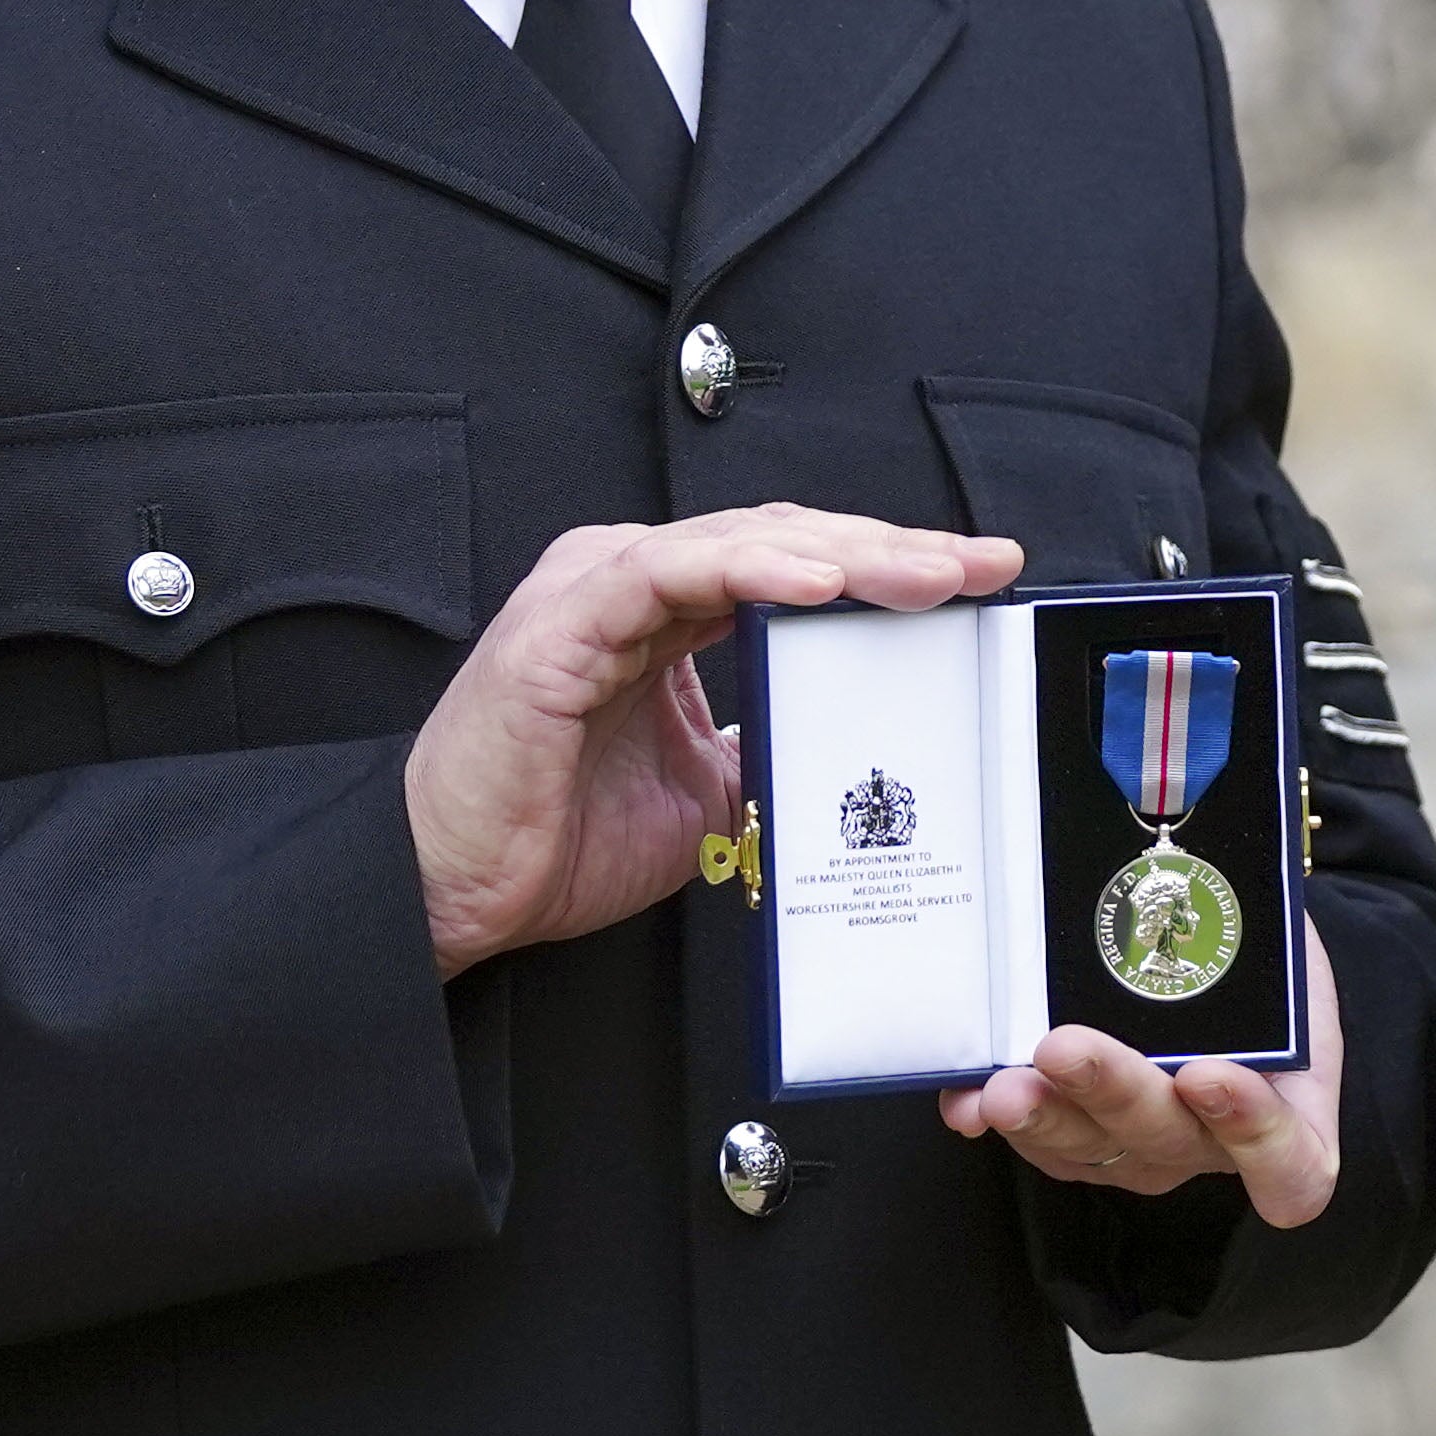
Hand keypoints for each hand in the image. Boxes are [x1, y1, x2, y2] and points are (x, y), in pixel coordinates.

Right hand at [405, 508, 1022, 974]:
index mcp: (664, 608)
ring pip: (743, 542)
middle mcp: (631, 578)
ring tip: (929, 572)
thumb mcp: (705, 797)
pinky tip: (820, 582)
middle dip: (892, 550)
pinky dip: (750, 569)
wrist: (452, 894)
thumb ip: (770, 748)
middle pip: (784, 540)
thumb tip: (858, 750)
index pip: (796, 566)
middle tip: (983, 564)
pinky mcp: (562, 621)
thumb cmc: (554, 841)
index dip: (889, 568)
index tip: (979, 581)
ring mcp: (593, 589)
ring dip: (845, 554)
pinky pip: (669, 573)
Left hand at [945, 907, 1348, 1226]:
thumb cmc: (1265, 962)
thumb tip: (1182, 873)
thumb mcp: (1281, 942)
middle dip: (1111, 1091)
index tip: (1209, 1074)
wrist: (1237, 969)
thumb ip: (1249, 932)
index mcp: (1287, 1115)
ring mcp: (1144, 1149)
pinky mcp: (1083, 1140)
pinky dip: (999, 1118)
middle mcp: (1212, 1145)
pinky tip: (969, 1100)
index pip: (1289, 1162)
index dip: (1252, 1133)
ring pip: (1093, 1151)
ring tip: (1002, 1086)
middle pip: (1167, 1139)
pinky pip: (1041, 1142)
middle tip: (1064, 1048)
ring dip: (1044, 1115)